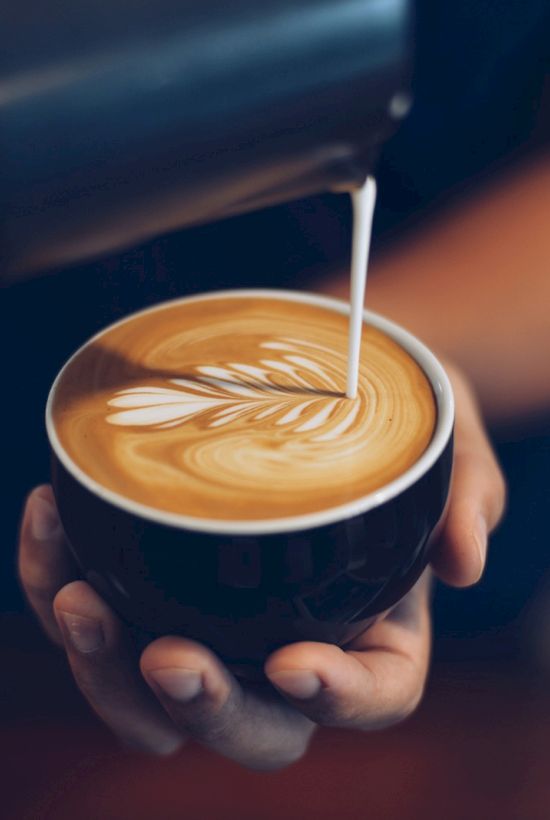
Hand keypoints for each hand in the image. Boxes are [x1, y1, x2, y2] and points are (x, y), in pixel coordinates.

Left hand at [18, 364, 504, 769]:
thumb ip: (467, 493)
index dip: (336, 698)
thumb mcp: (449, 438)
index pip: (373, 695)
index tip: (295, 663)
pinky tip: (50, 515)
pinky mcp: (155, 582)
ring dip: (104, 667)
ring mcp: (219, 623)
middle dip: (203, 704)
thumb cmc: (393, 423)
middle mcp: (293, 643)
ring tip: (78, 596)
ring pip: (152, 698)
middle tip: (165, 654)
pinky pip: (101, 611)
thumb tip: (466, 559)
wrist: (324, 385)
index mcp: (376, 630)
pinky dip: (58, 579)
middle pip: (251, 723)